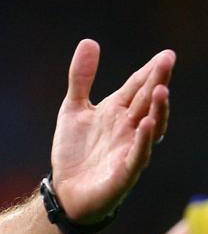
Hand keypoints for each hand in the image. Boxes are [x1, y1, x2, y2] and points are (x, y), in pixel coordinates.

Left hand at [50, 39, 173, 223]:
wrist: (65, 192)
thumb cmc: (74, 152)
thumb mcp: (73, 109)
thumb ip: (81, 78)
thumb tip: (89, 41)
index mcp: (117, 112)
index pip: (137, 87)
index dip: (149, 71)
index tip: (165, 54)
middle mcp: (128, 128)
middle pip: (147, 102)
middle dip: (158, 82)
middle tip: (168, 61)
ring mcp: (128, 150)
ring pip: (150, 127)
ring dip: (157, 110)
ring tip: (161, 90)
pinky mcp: (124, 173)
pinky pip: (137, 156)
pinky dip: (142, 141)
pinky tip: (145, 125)